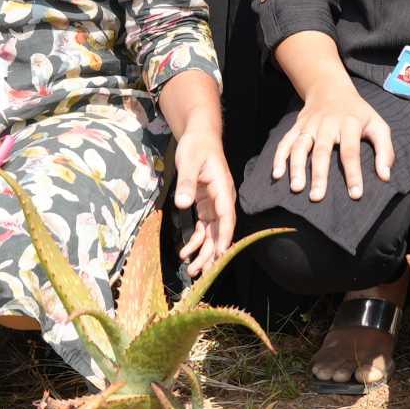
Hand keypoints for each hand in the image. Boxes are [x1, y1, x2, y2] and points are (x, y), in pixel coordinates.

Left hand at [167, 124, 237, 272]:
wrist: (199, 136)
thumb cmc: (196, 146)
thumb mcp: (188, 162)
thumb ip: (186, 184)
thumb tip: (183, 204)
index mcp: (223, 189)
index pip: (226, 217)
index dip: (224, 238)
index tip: (220, 256)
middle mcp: (222, 200)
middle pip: (221, 231)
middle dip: (212, 253)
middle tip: (200, 272)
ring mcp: (215, 204)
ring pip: (213, 234)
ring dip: (204, 252)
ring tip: (193, 269)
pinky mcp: (207, 205)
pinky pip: (205, 228)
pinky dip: (197, 241)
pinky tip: (187, 252)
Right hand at [271, 83, 394, 204]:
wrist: (331, 88)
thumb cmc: (358, 113)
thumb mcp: (378, 125)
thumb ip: (385, 150)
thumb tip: (385, 176)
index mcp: (349, 124)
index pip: (350, 151)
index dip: (353, 173)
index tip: (355, 194)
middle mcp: (327, 124)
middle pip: (322, 150)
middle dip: (319, 174)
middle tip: (317, 197)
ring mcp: (309, 125)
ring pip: (300, 146)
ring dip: (296, 167)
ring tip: (297, 188)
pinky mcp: (297, 127)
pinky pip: (285, 142)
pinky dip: (279, 157)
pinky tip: (277, 174)